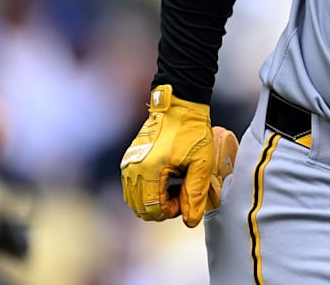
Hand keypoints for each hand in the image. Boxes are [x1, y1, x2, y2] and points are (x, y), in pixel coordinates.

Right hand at [119, 85, 231, 227]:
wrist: (179, 106)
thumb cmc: (192, 132)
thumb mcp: (201, 163)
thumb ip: (195, 193)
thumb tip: (190, 221)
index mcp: (149, 170)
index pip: (152, 209)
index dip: (171, 211)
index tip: (185, 198)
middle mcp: (132, 169)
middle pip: (140, 208)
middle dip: (162, 208)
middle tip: (181, 194)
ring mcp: (128, 165)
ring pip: (134, 200)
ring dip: (154, 200)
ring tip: (175, 186)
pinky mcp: (129, 161)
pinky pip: (133, 188)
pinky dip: (147, 191)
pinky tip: (167, 180)